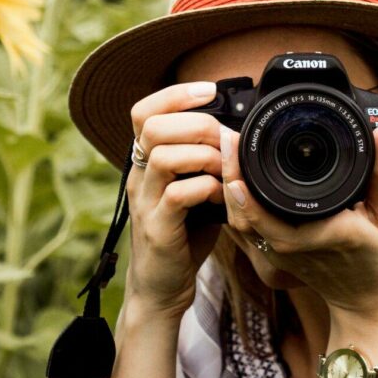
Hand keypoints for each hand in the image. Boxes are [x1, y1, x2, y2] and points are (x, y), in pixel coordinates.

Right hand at [125, 81, 224, 318]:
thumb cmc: (183, 236)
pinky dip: (207, 189)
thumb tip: (240, 136)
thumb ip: (207, 163)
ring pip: (163, 156)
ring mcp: (144, 203)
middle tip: (225, 139)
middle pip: (152, 126)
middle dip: (197, 124)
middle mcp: (138, 178)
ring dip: (204, 156)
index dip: (175, 94)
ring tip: (225, 170)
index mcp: (145, 163)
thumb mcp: (194, 190)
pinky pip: (178, 195)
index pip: (143, 112)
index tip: (209, 90)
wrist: (162, 288)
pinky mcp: (157, 229)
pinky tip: (221, 198)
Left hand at [221, 125, 377, 330]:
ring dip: (229, 186)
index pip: (268, 214)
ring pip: (240, 222)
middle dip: (229, 173)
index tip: (237, 147)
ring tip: (230, 149)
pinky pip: (248, 229)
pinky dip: (238, 202)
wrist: (372, 305)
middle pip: (243, 214)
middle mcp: (293, 248)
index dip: (245, 186)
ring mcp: (281, 255)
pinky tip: (238, 176)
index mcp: (321, 235)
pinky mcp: (276, 256)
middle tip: (229, 136)